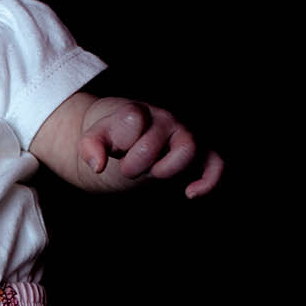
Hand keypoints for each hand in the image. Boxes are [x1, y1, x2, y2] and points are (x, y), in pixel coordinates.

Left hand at [78, 98, 223, 198]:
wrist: (124, 138)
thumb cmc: (111, 138)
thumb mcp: (93, 139)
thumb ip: (90, 147)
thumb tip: (97, 165)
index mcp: (139, 112)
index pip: (134, 119)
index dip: (121, 141)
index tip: (115, 150)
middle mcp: (164, 120)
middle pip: (154, 141)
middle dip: (136, 163)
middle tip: (127, 168)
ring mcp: (183, 136)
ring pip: (190, 147)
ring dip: (166, 168)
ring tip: (153, 173)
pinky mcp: (197, 155)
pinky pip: (215, 163)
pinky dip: (208, 180)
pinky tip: (189, 193)